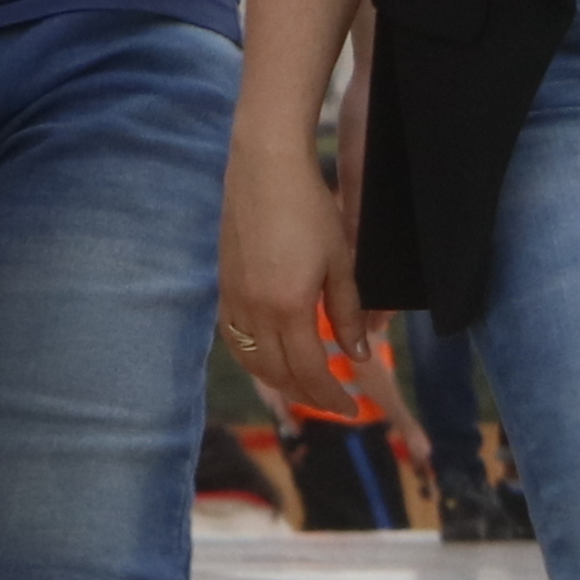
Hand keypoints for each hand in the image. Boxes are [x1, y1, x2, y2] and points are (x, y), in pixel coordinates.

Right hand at [218, 138, 354, 386]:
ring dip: (278, 382)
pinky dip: (254, 359)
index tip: (354, 410)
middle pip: (278, 372)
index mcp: (288, 308)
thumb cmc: (310, 211)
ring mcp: (233, 299)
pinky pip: (234, 339)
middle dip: (308, 395)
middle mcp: (254, 311)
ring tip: (305, 388)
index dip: (331, 396)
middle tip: (336, 404)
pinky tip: (270, 358)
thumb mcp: (340, 263)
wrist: (264, 170)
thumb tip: (355, 355)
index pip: (309, 370)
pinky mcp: (224, 286)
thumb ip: (347, 312)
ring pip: (251, 360)